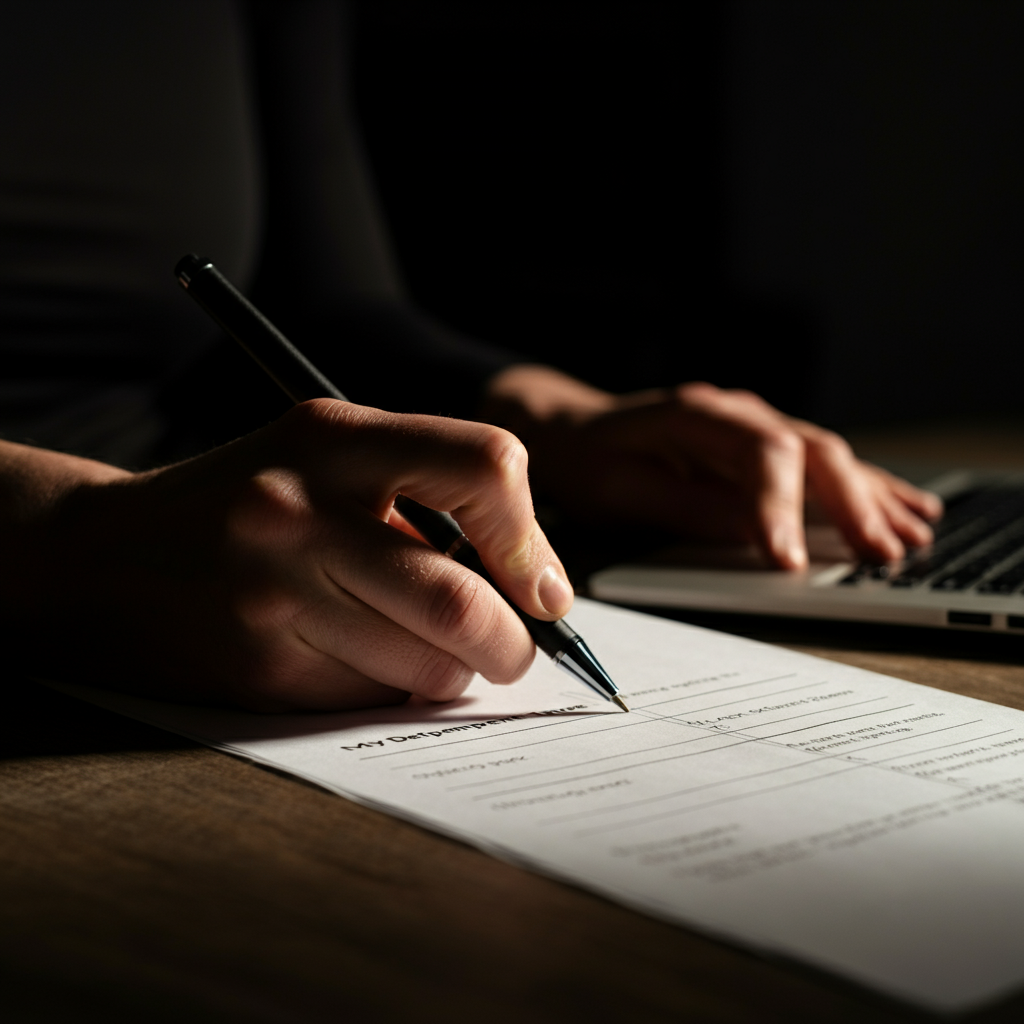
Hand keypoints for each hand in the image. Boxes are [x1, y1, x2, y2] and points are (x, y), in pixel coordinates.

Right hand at [0, 400, 572, 710]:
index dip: (529, 538)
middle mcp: (300, 511)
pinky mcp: (256, 671)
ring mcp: (273, 597)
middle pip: (464, 602)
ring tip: (415, 648)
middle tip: (512, 652)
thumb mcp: (325, 456)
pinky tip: (345, 658)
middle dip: (511, 646)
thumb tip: (539, 588)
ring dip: (447, 673)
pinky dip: (386, 692)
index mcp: (332, 438)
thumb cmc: (242, 503)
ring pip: (426, 668)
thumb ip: (428, 497)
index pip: (485, 468)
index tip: (541, 588)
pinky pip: (370, 700)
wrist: (101, 557)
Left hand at [482, 368, 941, 569]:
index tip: (789, 560)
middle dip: (851, 503)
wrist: (570, 429)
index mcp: (696, 416)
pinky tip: (905, 507)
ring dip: (871, 496)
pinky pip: (822, 465)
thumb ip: (681, 508)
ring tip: (912, 536)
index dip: (781, 507)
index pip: (761, 453)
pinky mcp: (762, 447)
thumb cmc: (588, 461)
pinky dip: (865, 487)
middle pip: (811, 450)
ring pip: (828, 455)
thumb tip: (747, 533)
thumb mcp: (618, 489)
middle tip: (880, 554)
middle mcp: (736, 413)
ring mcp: (753, 425)